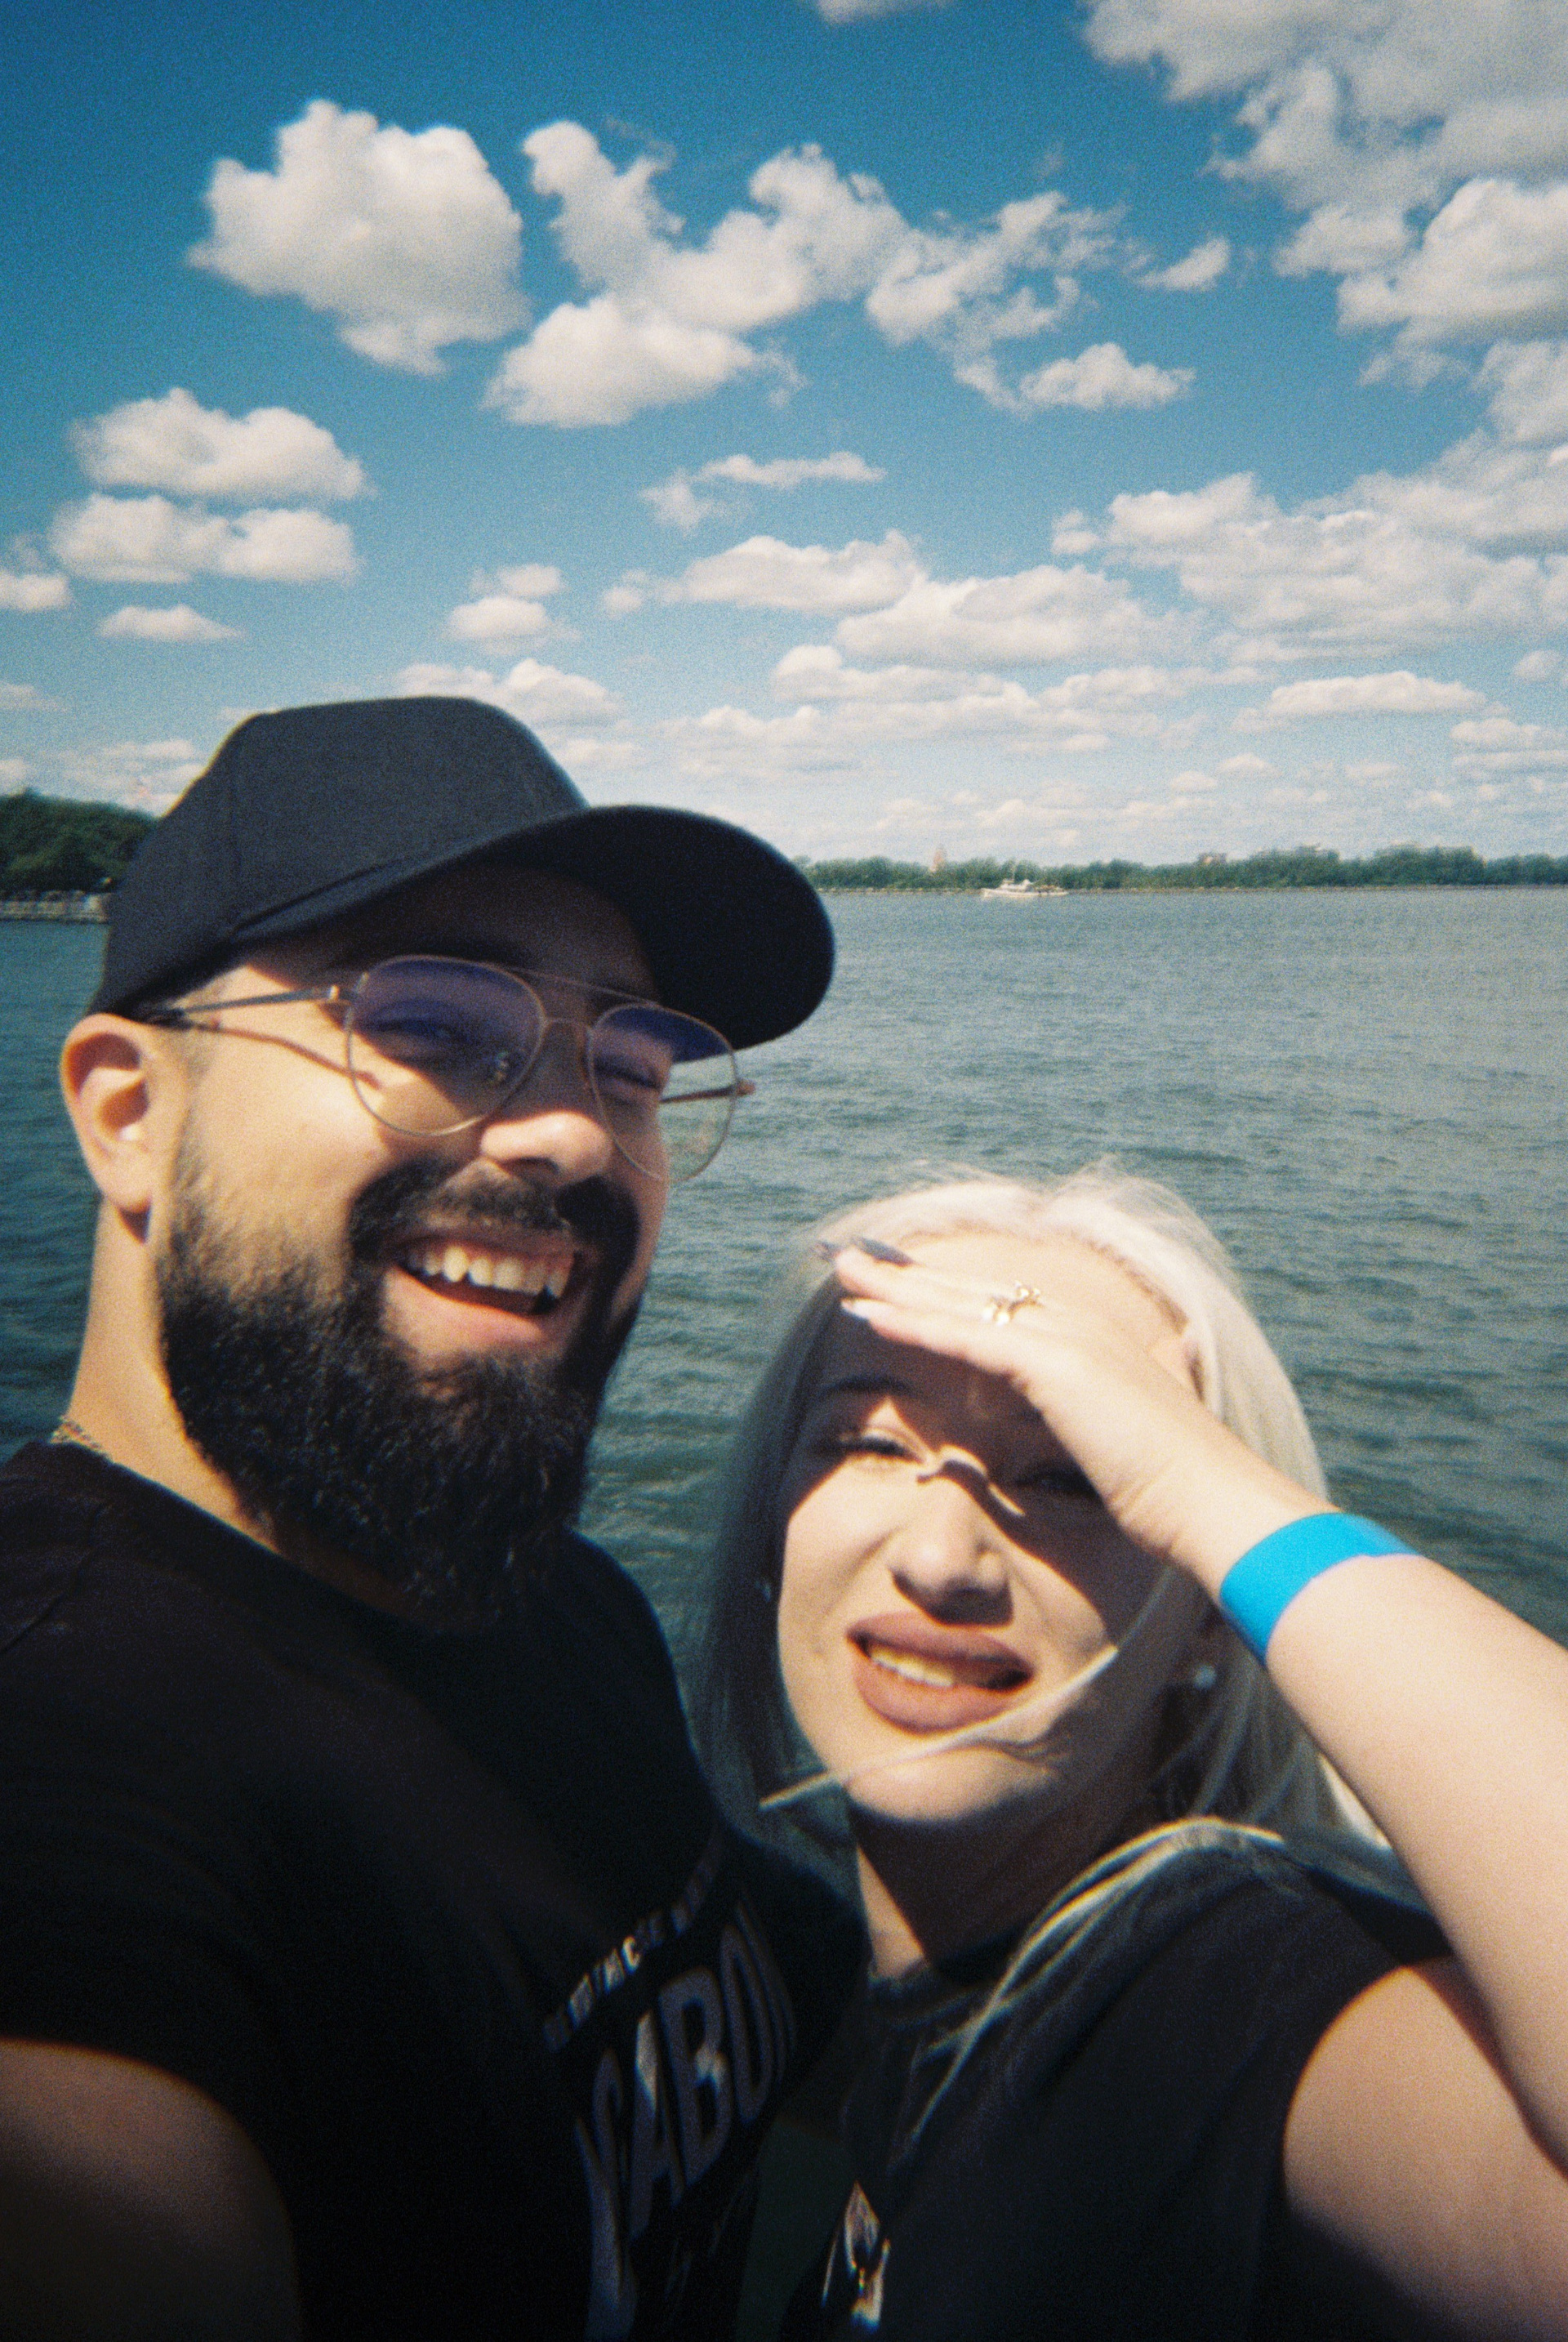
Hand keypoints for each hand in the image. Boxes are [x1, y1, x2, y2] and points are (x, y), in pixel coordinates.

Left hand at [826, 1241, 1322, 1596]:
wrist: (1216, 1504)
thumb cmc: (1185, 1486)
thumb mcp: (1161, 1423)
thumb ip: (1166, 1378)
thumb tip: (1182, 1348)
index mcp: (1097, 1338)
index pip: (1006, 1302)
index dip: (950, 1289)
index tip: (904, 1277)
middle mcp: (1080, 1325)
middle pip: (975, 1290)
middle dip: (909, 1273)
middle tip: (852, 1256)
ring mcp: (1068, 1341)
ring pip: (961, 1304)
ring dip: (894, 1287)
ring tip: (841, 1271)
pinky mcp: (1055, 1367)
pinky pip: (966, 1339)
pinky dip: (914, 1324)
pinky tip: (870, 1317)